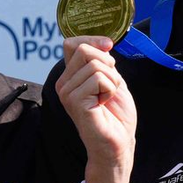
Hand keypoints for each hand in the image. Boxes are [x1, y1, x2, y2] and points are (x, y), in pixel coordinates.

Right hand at [55, 36, 136, 182]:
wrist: (118, 142)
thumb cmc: (115, 115)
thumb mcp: (111, 79)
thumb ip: (103, 62)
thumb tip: (103, 43)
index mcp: (70, 76)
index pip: (72, 43)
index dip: (92, 40)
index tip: (108, 46)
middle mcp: (64, 83)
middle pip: (84, 50)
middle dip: (107, 64)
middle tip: (109, 86)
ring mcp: (66, 93)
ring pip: (95, 65)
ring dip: (112, 80)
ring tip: (106, 99)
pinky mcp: (75, 102)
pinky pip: (98, 78)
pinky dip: (110, 89)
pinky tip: (104, 104)